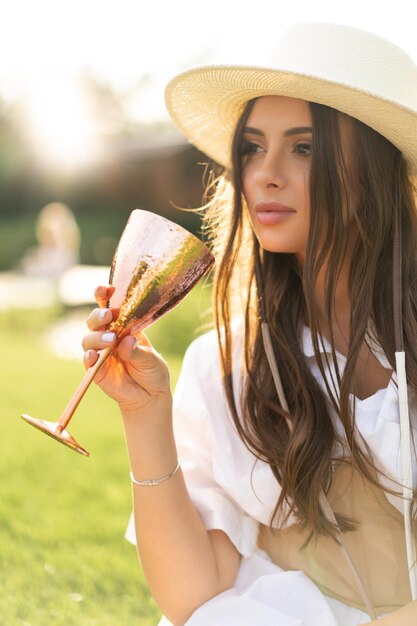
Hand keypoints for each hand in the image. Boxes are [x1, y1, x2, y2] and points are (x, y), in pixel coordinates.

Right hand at [82, 285, 171, 416]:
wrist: (151, 396)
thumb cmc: (152, 371)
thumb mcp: (151, 359)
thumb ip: (137, 351)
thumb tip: (126, 341)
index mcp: (123, 326)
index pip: (109, 306)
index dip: (103, 295)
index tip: (106, 289)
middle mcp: (108, 336)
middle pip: (95, 320)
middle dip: (99, 315)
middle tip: (109, 316)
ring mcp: (100, 352)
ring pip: (89, 338)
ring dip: (97, 337)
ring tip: (111, 340)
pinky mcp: (96, 370)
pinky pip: (88, 361)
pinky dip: (89, 357)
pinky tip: (94, 356)